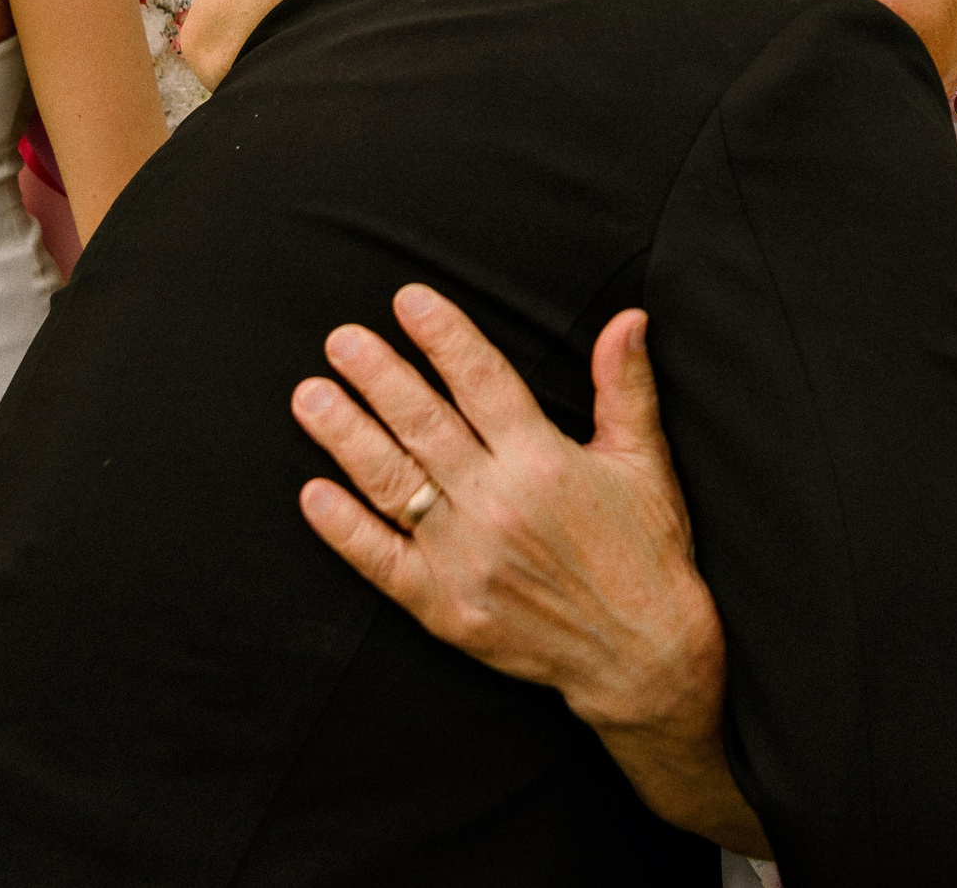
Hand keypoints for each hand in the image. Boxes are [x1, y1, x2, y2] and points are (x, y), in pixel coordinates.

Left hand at [292, 285, 723, 738]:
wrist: (643, 656)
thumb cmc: (645, 552)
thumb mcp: (645, 462)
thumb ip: (626, 387)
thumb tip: (627, 319)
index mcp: (544, 460)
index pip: (481, 380)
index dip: (443, 336)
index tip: (407, 300)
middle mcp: (498, 504)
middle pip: (423, 424)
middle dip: (377, 375)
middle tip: (340, 340)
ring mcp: (465, 558)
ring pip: (392, 482)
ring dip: (345, 436)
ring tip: (310, 396)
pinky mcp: (445, 607)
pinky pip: (381, 561)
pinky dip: (344, 528)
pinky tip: (313, 493)